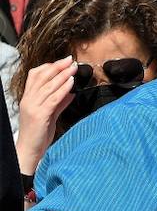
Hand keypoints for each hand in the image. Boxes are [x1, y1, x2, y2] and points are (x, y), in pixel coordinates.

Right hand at [16, 57, 76, 172]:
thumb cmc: (39, 134)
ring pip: (48, 86)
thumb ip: (59, 103)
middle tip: (70, 60)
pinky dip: (63, 89)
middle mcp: (29, 100)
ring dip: (62, 75)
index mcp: (28, 98)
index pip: (35, 75)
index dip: (49, 67)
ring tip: (73, 68)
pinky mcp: (40, 115)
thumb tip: (71, 93)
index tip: (62, 62)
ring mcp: (33, 107)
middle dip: (57, 67)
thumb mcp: (50, 115)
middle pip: (42, 77)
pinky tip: (71, 83)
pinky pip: (53, 99)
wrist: (30, 150)